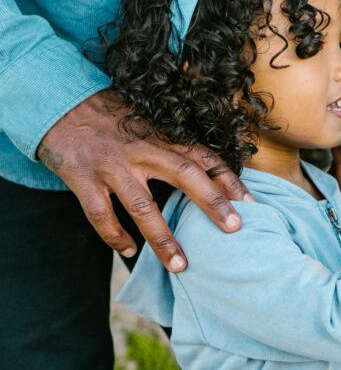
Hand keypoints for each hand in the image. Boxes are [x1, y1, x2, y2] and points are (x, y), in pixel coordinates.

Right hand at [37, 90, 252, 272]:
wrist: (60, 103)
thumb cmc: (112, 117)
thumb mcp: (148, 122)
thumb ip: (173, 144)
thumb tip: (207, 173)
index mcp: (162, 137)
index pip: (204, 157)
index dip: (229, 180)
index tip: (251, 203)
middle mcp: (142, 150)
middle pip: (185, 176)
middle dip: (211, 204)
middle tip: (234, 229)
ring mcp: (112, 166)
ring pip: (143, 208)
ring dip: (163, 240)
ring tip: (181, 266)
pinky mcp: (83, 179)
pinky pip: (101, 215)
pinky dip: (116, 237)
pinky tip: (129, 252)